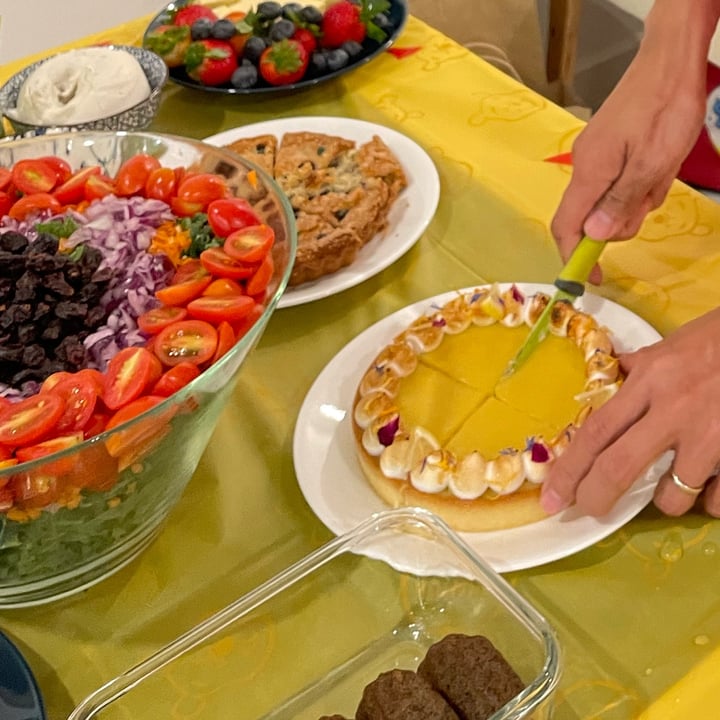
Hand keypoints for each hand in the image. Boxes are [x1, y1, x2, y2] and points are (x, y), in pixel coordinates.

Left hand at [540, 307, 719, 517]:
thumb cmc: (719, 338)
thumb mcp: (669, 346)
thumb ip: (638, 368)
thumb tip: (612, 377)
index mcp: (649, 380)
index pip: (595, 431)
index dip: (568, 469)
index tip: (551, 497)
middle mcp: (674, 409)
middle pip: (618, 467)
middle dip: (595, 497)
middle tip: (589, 511)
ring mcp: (712, 433)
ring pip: (673, 493)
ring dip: (665, 501)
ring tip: (667, 492)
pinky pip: (719, 498)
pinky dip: (710, 503)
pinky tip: (708, 490)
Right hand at [551, 2, 711, 275]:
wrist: (670, 58)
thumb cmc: (664, 108)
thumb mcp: (653, 161)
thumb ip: (622, 201)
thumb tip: (595, 235)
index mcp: (589, 172)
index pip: (566, 226)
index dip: (574, 257)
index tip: (592, 278)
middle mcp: (584, 166)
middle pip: (590, 217)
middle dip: (620, 220)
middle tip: (650, 199)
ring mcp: (595, 156)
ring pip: (609, 199)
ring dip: (636, 198)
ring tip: (660, 171)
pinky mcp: (607, 147)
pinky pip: (617, 180)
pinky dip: (638, 181)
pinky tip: (657, 162)